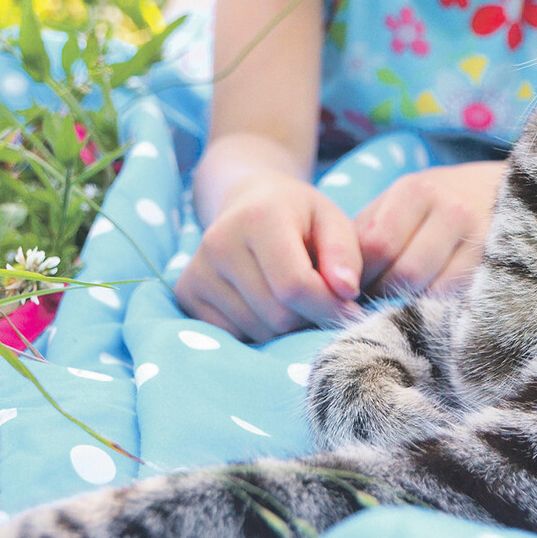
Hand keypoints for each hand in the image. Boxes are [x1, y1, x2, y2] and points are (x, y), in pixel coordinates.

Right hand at [176, 172, 363, 342]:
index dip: (329, 306)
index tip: (350, 310)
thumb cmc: (299, 215)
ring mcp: (197, 269)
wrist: (247, 201)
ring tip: (292, 296)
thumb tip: (346, 291)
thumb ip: (346, 254)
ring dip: (286, 326)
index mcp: (260, 217)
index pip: (295, 285)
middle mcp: (220, 242)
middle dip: (309, 316)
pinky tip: (265, 302)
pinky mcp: (186, 292)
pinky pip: (234, 336)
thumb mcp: (332, 220)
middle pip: (277, 314)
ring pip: (258, 331)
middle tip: (320, 299)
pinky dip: (259, 330)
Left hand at [355, 161, 505, 296]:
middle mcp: (450, 209)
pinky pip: (456, 299)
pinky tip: (430, 301)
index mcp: (415, 190)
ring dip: (408, 303)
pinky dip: (436, 307)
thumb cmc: (437, 204)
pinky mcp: (498, 263)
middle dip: (383, 294)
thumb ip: (366, 232)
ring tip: (403, 299)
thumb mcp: (401, 202)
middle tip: (377, 299)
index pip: (375, 246)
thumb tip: (332, 277)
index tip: (354, 286)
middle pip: (403, 273)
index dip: (359, 275)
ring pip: (430, 290)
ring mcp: (479, 236)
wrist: (508, 191)